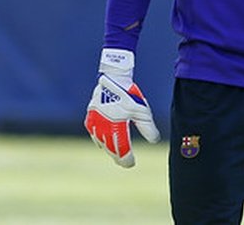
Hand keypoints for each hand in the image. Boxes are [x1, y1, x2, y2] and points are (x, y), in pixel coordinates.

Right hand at [83, 48, 159, 167]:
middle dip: (118, 156)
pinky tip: (105, 141)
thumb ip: (148, 128)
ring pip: (101, 142)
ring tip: (117, 154)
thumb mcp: (143, 112)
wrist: (113, 79)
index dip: (126, 159)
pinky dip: (101, 139)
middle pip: (110, 148)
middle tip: (125, 162)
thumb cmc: (130, 95)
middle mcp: (102, 127)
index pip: (121, 149)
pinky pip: (94, 133)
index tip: (131, 164)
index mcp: (116, 127)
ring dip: (109, 148)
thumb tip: (154, 141)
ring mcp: (94, 122)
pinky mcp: (90, 117)